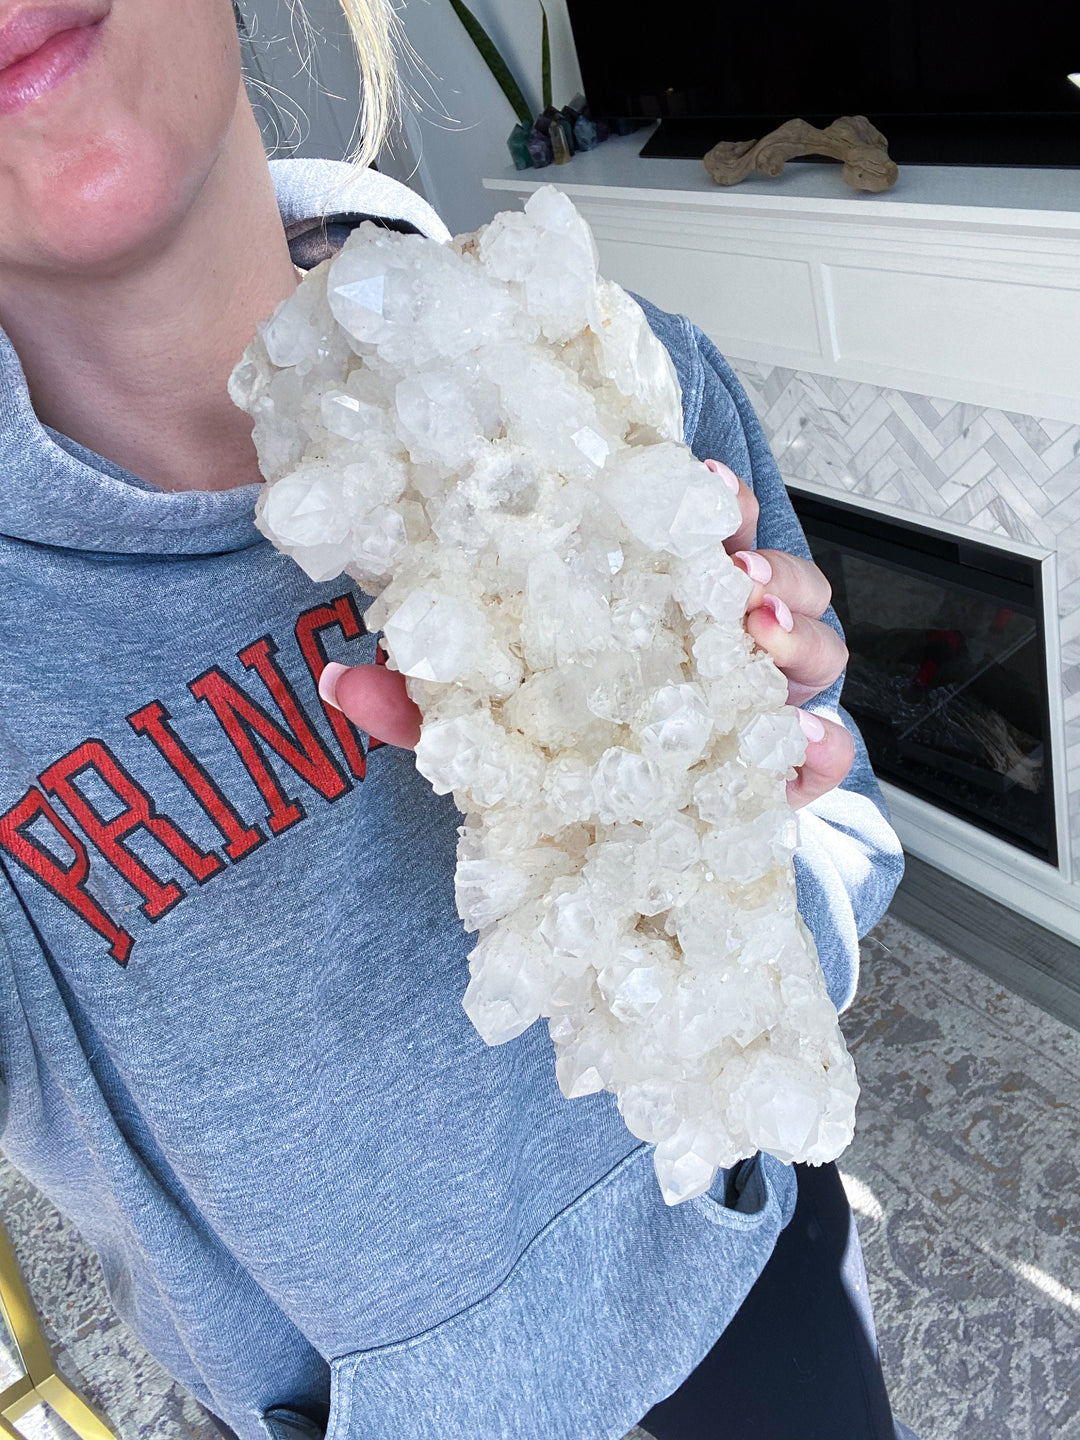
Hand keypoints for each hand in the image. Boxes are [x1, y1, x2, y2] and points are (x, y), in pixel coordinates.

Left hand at [319, 457, 854, 808]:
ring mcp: (753, 699)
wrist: (598, 847)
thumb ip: (422, 698)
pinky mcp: (775, 767)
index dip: (708, 498)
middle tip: (733, 581)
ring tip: (762, 647)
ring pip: (811, 646)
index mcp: (650, 600)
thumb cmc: (546, 749)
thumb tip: (338, 679)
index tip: (702, 479)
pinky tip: (805, 756)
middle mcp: (713, 637)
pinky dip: (820, 753)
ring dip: (799, 642)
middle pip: (769, 578)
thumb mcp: (477, 719)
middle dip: (765, 568)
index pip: (693, 530)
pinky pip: (818, 751)